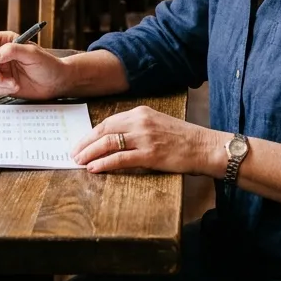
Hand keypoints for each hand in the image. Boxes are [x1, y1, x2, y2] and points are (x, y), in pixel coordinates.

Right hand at [0, 31, 68, 99]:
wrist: (56, 83)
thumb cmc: (49, 65)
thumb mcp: (32, 54)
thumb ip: (12, 51)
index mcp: (6, 41)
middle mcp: (1, 54)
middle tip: (1, 78)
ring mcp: (1, 69)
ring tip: (13, 84)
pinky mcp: (3, 82)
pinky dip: (2, 89)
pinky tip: (15, 87)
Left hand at [70, 105, 223, 175]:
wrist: (205, 146)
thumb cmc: (184, 139)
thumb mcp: (158, 124)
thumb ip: (138, 128)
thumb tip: (115, 140)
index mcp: (141, 113)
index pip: (108, 122)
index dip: (92, 134)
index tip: (81, 143)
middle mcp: (140, 122)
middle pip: (104, 130)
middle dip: (86, 143)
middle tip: (74, 154)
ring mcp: (145, 138)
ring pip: (108, 144)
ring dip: (90, 153)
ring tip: (79, 162)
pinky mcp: (150, 155)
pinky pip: (120, 159)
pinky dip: (104, 163)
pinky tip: (94, 168)